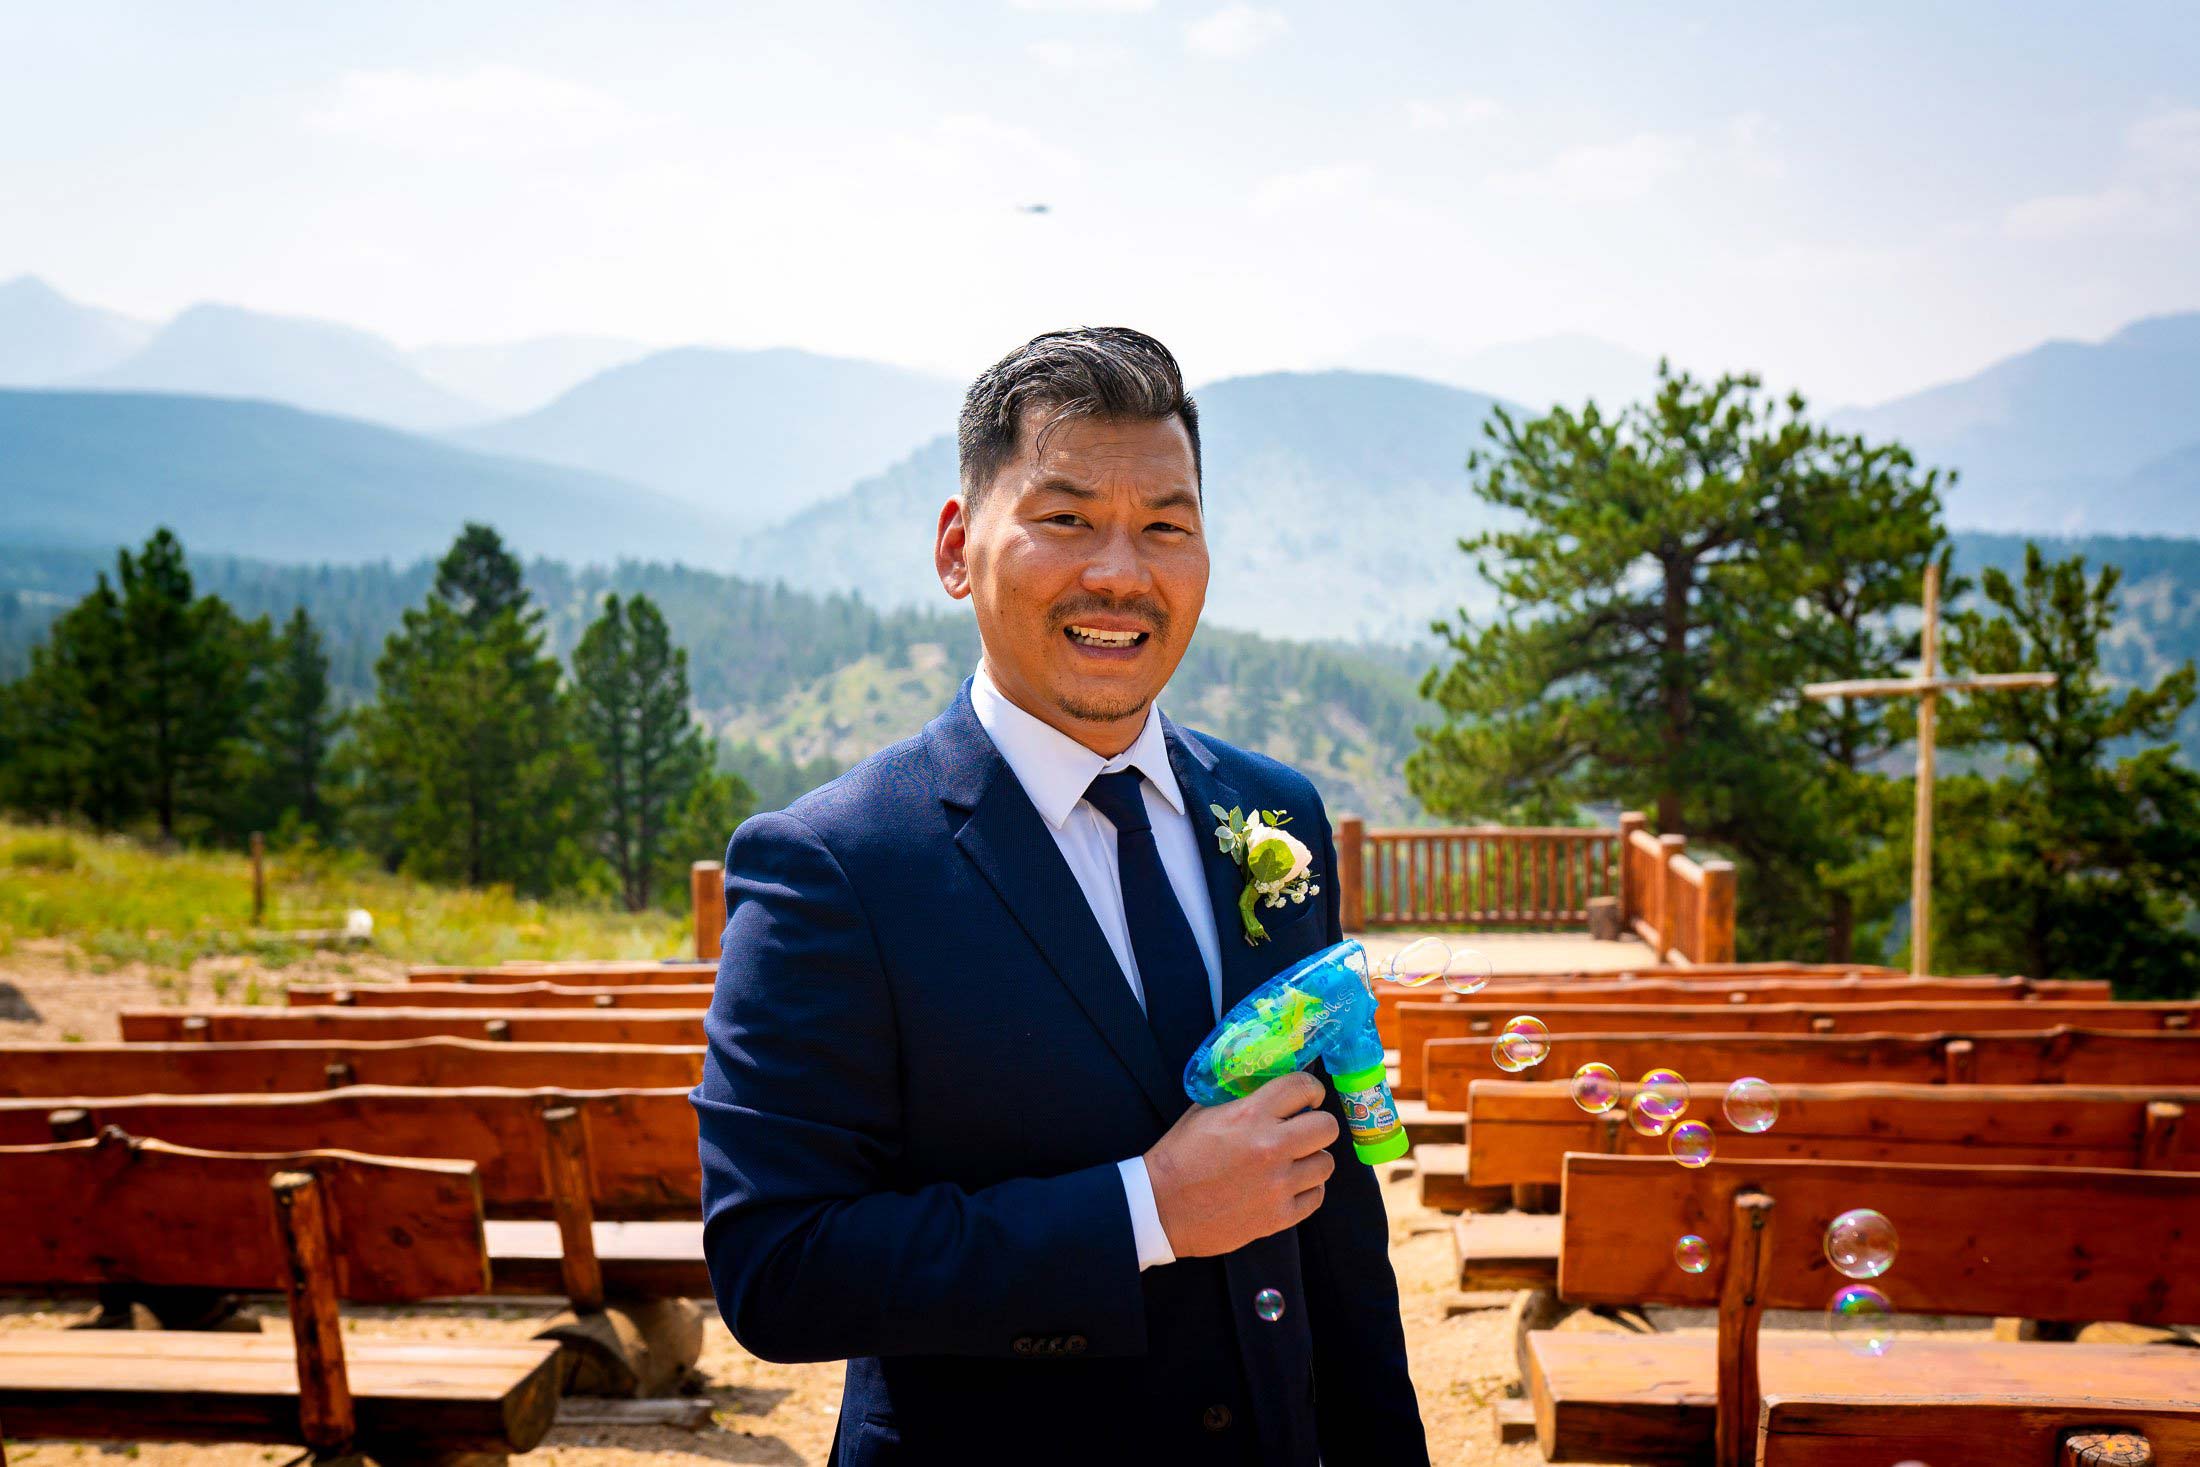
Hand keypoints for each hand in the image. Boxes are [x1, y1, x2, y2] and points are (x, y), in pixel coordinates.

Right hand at [1142, 1070, 1338, 1257]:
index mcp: (1250, 1115)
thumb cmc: (1179, 1157)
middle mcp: (1271, 1147)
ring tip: (1294, 1162)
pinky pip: (1316, 1197)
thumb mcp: (1204, 1111)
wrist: (1160, 1207)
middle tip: (1304, 1130)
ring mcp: (1278, 1184)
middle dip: (1317, 1124)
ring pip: (1326, 1164)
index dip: (1311, 1089)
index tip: (1308, 1097)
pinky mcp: (1279, 1216)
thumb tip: (1268, 1088)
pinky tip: (1290, 1185)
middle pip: (1327, 1127)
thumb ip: (1240, 1098)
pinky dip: (1307, 1190)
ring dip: (1312, 1159)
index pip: (1303, 1087)